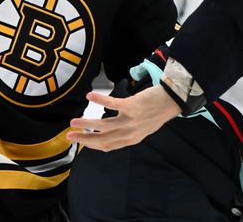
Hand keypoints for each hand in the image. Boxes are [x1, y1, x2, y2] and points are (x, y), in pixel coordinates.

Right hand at [66, 86, 180, 151]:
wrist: (172, 100)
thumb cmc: (156, 112)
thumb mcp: (143, 127)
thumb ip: (127, 132)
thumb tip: (110, 132)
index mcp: (132, 139)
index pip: (108, 146)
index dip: (92, 146)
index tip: (80, 142)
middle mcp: (130, 133)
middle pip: (102, 139)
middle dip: (84, 138)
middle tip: (69, 136)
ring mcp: (130, 120)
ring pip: (104, 125)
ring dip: (87, 123)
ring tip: (73, 121)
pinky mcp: (132, 106)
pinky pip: (113, 104)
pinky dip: (100, 100)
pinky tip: (89, 96)